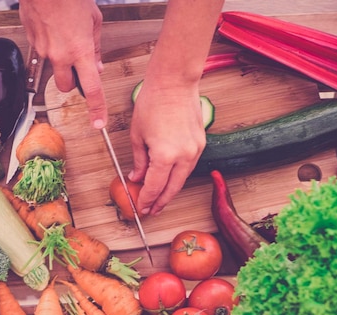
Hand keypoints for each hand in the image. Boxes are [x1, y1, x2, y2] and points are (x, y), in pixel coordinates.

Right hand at [19, 0, 107, 127]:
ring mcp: (43, 50)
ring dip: (60, 64)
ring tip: (63, 39)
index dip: (97, 108)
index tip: (98, 122)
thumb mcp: (94, 20)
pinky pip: (42, 52)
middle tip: (77, 69)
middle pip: (65, 87)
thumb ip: (96, 47)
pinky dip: (48, 45)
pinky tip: (52, 28)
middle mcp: (60, 55)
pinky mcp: (32, 42)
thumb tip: (96, 65)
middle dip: (72, 82)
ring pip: (52, 70)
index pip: (91, 89)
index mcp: (80, 51)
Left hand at [128, 81, 206, 215]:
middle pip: (172, 189)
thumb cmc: (153, 102)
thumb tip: (137, 177)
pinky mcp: (200, 143)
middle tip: (151, 211)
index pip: (155, 187)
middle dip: (160, 202)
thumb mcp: (137, 135)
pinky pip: (189, 166)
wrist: (174, 82)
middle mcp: (184, 156)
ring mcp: (195, 150)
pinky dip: (178, 175)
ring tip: (160, 199)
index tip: (141, 207)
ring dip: (171, 190)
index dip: (147, 200)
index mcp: (165, 155)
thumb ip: (139, 160)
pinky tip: (170, 179)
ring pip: (182, 179)